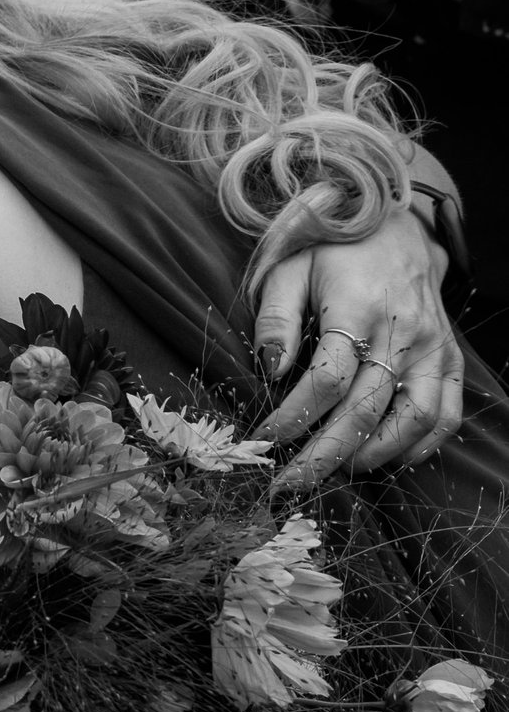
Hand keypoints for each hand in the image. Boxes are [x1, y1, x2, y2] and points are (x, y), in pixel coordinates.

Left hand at [252, 205, 463, 481]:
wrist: (396, 227)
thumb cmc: (332, 250)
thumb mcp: (289, 269)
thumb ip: (276, 318)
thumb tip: (270, 367)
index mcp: (358, 309)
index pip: (326, 381)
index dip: (292, 417)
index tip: (262, 439)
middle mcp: (403, 334)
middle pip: (366, 410)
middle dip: (324, 455)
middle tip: (290, 484)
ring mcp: (432, 348)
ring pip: (413, 419)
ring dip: (374, 455)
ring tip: (336, 471)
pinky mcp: (448, 358)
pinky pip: (446, 413)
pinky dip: (422, 445)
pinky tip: (390, 459)